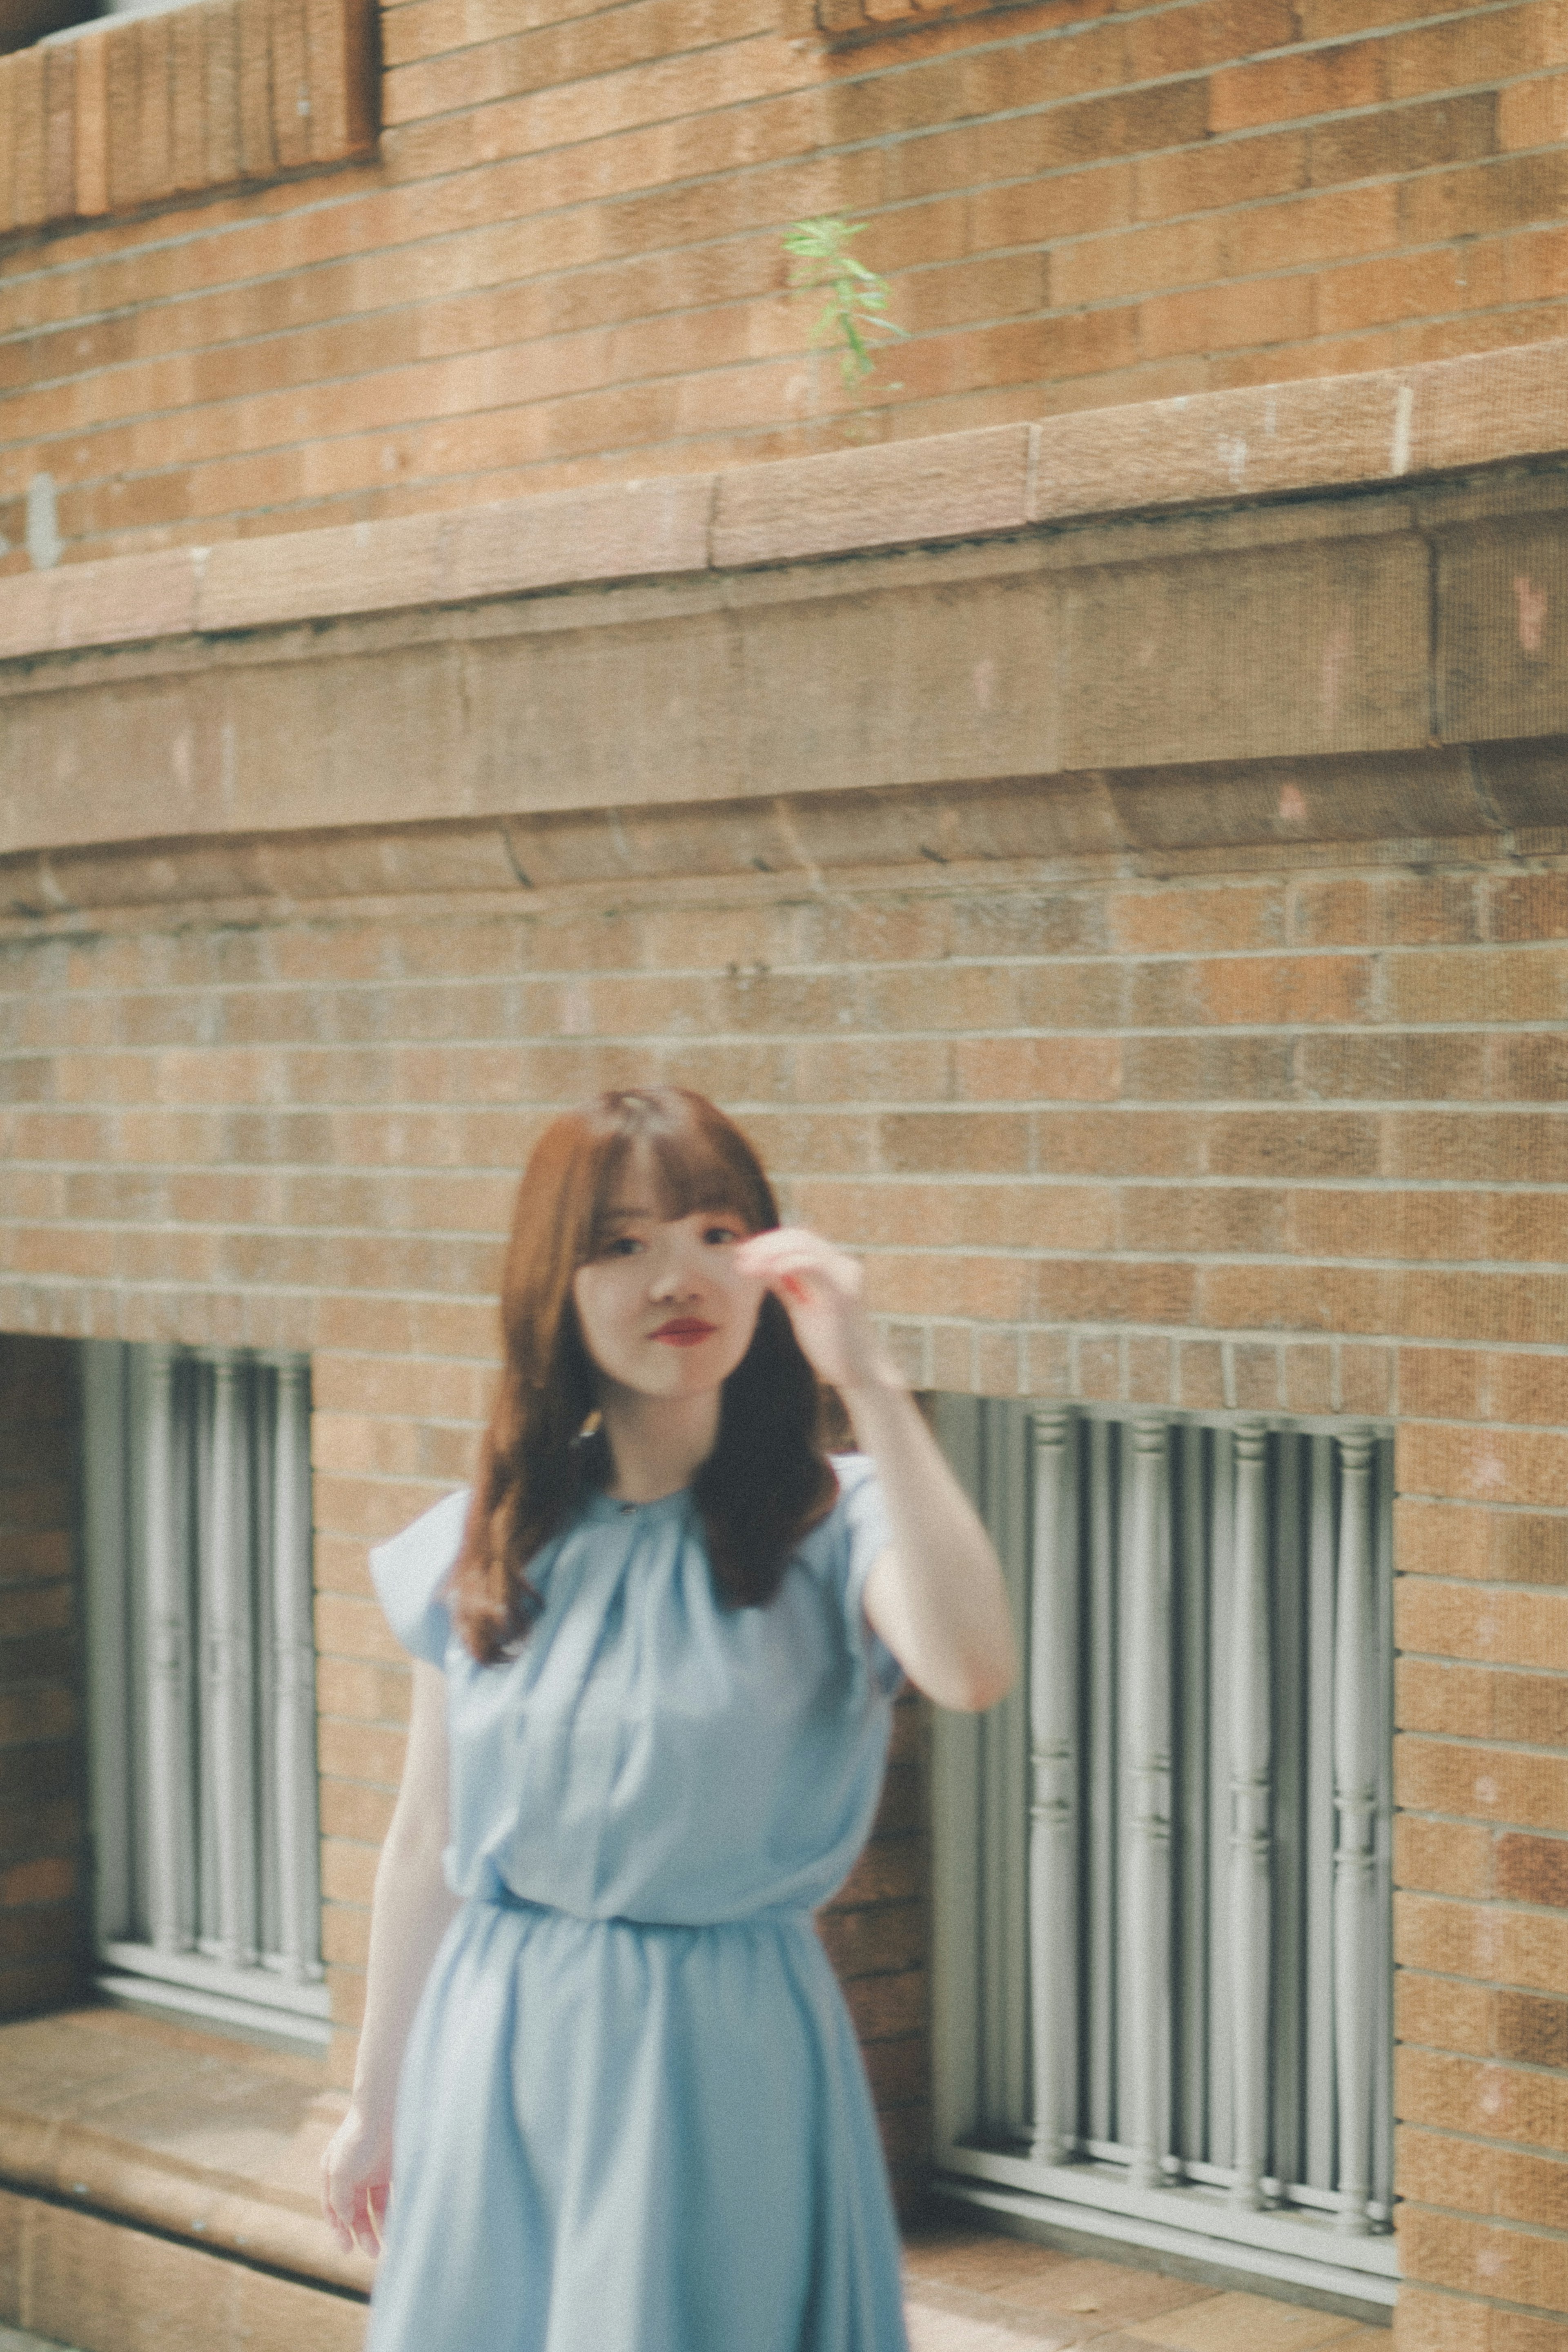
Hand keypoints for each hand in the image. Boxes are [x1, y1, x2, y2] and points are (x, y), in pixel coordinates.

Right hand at [321, 2100, 392, 2258]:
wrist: (386, 2110)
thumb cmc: (358, 2137)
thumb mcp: (339, 2170)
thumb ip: (338, 2199)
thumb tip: (345, 2221)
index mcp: (334, 2174)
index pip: (334, 2209)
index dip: (339, 2230)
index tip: (346, 2249)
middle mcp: (354, 2174)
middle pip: (356, 2212)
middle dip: (362, 2233)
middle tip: (372, 2252)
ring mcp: (374, 2171)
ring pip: (375, 2208)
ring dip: (379, 2227)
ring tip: (385, 2245)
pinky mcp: (393, 2169)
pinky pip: (392, 2197)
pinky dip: (394, 2213)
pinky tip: (397, 2227)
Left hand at [734, 1228, 898, 1394]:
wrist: (862, 1373)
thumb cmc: (833, 1345)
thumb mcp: (803, 1308)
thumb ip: (787, 1285)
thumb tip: (762, 1267)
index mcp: (836, 1267)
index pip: (799, 1239)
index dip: (769, 1242)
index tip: (744, 1253)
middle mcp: (843, 1265)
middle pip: (799, 1236)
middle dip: (765, 1243)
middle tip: (739, 1256)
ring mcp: (845, 1277)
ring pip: (803, 1244)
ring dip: (769, 1251)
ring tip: (745, 1264)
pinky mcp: (842, 1294)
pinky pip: (810, 1265)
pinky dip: (783, 1263)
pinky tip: (764, 1272)